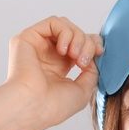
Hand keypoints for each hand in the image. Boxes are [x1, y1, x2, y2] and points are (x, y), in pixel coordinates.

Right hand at [0, 15, 102, 129]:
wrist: (34, 107)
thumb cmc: (55, 106)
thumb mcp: (84, 89)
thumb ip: (92, 70)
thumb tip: (96, 55)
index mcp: (59, 66)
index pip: (79, 44)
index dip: (93, 43)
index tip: (100, 52)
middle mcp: (47, 54)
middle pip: (75, 33)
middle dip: (87, 42)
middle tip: (84, 61)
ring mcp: (37, 45)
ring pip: (65, 25)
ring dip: (77, 37)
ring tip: (75, 56)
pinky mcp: (27, 37)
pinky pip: (53, 22)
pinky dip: (65, 32)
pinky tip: (64, 51)